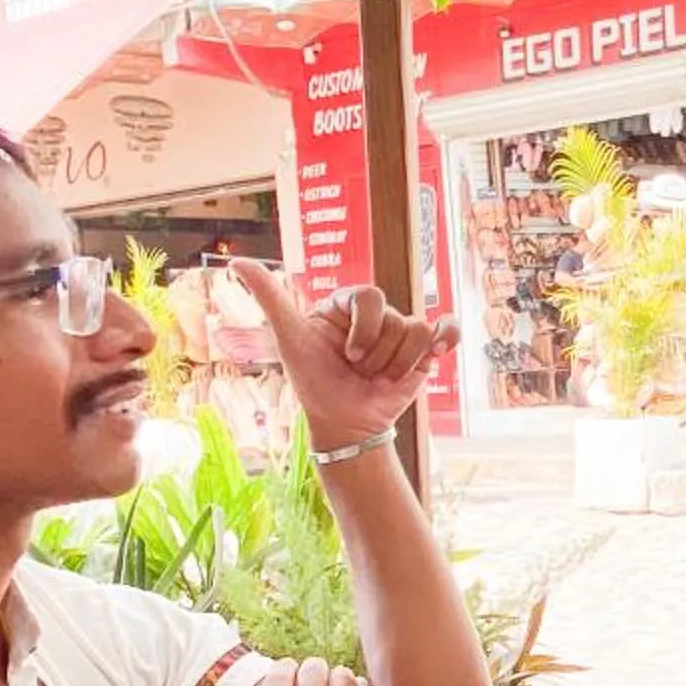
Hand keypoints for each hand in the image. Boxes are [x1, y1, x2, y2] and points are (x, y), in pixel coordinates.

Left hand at [232, 260, 454, 453]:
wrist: (345, 424)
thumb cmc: (314, 382)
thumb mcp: (290, 338)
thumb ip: (270, 298)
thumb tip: (238, 261)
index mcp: (346, 302)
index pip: (370, 297)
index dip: (364, 331)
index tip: (349, 356)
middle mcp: (375, 314)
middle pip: (395, 319)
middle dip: (377, 357)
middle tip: (360, 371)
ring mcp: (401, 331)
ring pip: (418, 332)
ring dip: (397, 366)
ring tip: (378, 379)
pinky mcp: (424, 350)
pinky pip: (447, 329)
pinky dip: (447, 337)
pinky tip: (438, 352)